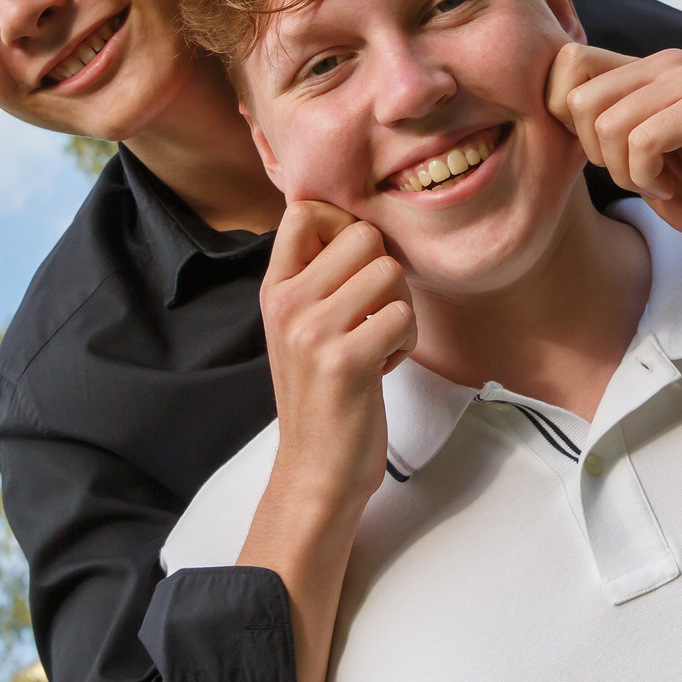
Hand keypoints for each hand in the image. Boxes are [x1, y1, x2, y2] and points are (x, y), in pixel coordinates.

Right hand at [257, 200, 414, 507]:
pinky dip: (406, 341)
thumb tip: (357, 224)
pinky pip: (403, 315)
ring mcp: (312, 332)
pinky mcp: (345, 361)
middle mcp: (287, 304)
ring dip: (401, 308)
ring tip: (378, 342)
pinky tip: (384, 366)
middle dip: (386, 271)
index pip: (305, 210)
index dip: (345, 226)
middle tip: (374, 314)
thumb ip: (318, 278)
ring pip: (390, 272)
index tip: (355, 269)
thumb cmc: (323, 396)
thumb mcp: (302, 328)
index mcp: (275, 290)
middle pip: (363, 235)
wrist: (315, 472)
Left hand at [546, 43, 681, 274]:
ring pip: (608, 124)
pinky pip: (643, 141)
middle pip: (579, 100)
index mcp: (644, 67)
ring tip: (660, 180)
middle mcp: (669, 62)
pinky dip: (648, 177)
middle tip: (639, 173)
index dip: (566, 118)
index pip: (566, 62)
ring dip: (626, 172)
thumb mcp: (628, 154)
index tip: (607, 152)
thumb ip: (595, 121)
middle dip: (597, 154)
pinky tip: (673, 186)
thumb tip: (546, 104)